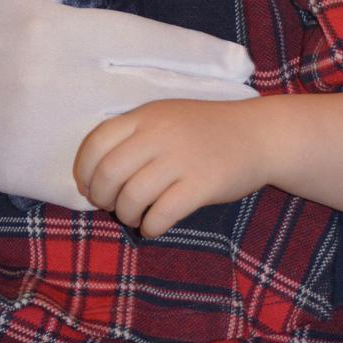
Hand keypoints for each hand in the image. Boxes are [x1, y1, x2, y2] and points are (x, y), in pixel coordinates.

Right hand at [0, 0, 256, 208]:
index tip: (240, 61)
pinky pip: (96, 180)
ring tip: (217, 134)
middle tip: (248, 96)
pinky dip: (130, 176)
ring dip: (176, 137)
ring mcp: (45, 136)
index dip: (199, 56)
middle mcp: (57, 87)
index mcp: (58, 33)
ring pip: (132, 139)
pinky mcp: (31, 176)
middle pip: (152, 93)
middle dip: (206, 96)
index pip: (147, 45)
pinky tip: (166, 172)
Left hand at [74, 97, 270, 237]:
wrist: (259, 135)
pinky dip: (150, 227)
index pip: (97, 142)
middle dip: (102, 197)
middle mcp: (160, 134)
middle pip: (109, 173)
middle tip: (111, 205)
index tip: (87, 187)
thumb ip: (135, 136)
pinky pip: (161, 215)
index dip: (83, 170)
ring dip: (126, 215)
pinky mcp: (201, 185)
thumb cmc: (206, 130)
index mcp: (147, 116)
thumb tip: (95, 175)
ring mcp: (181, 159)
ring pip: (131, 198)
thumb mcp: (167, 117)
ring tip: (136, 216)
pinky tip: (155, 225)